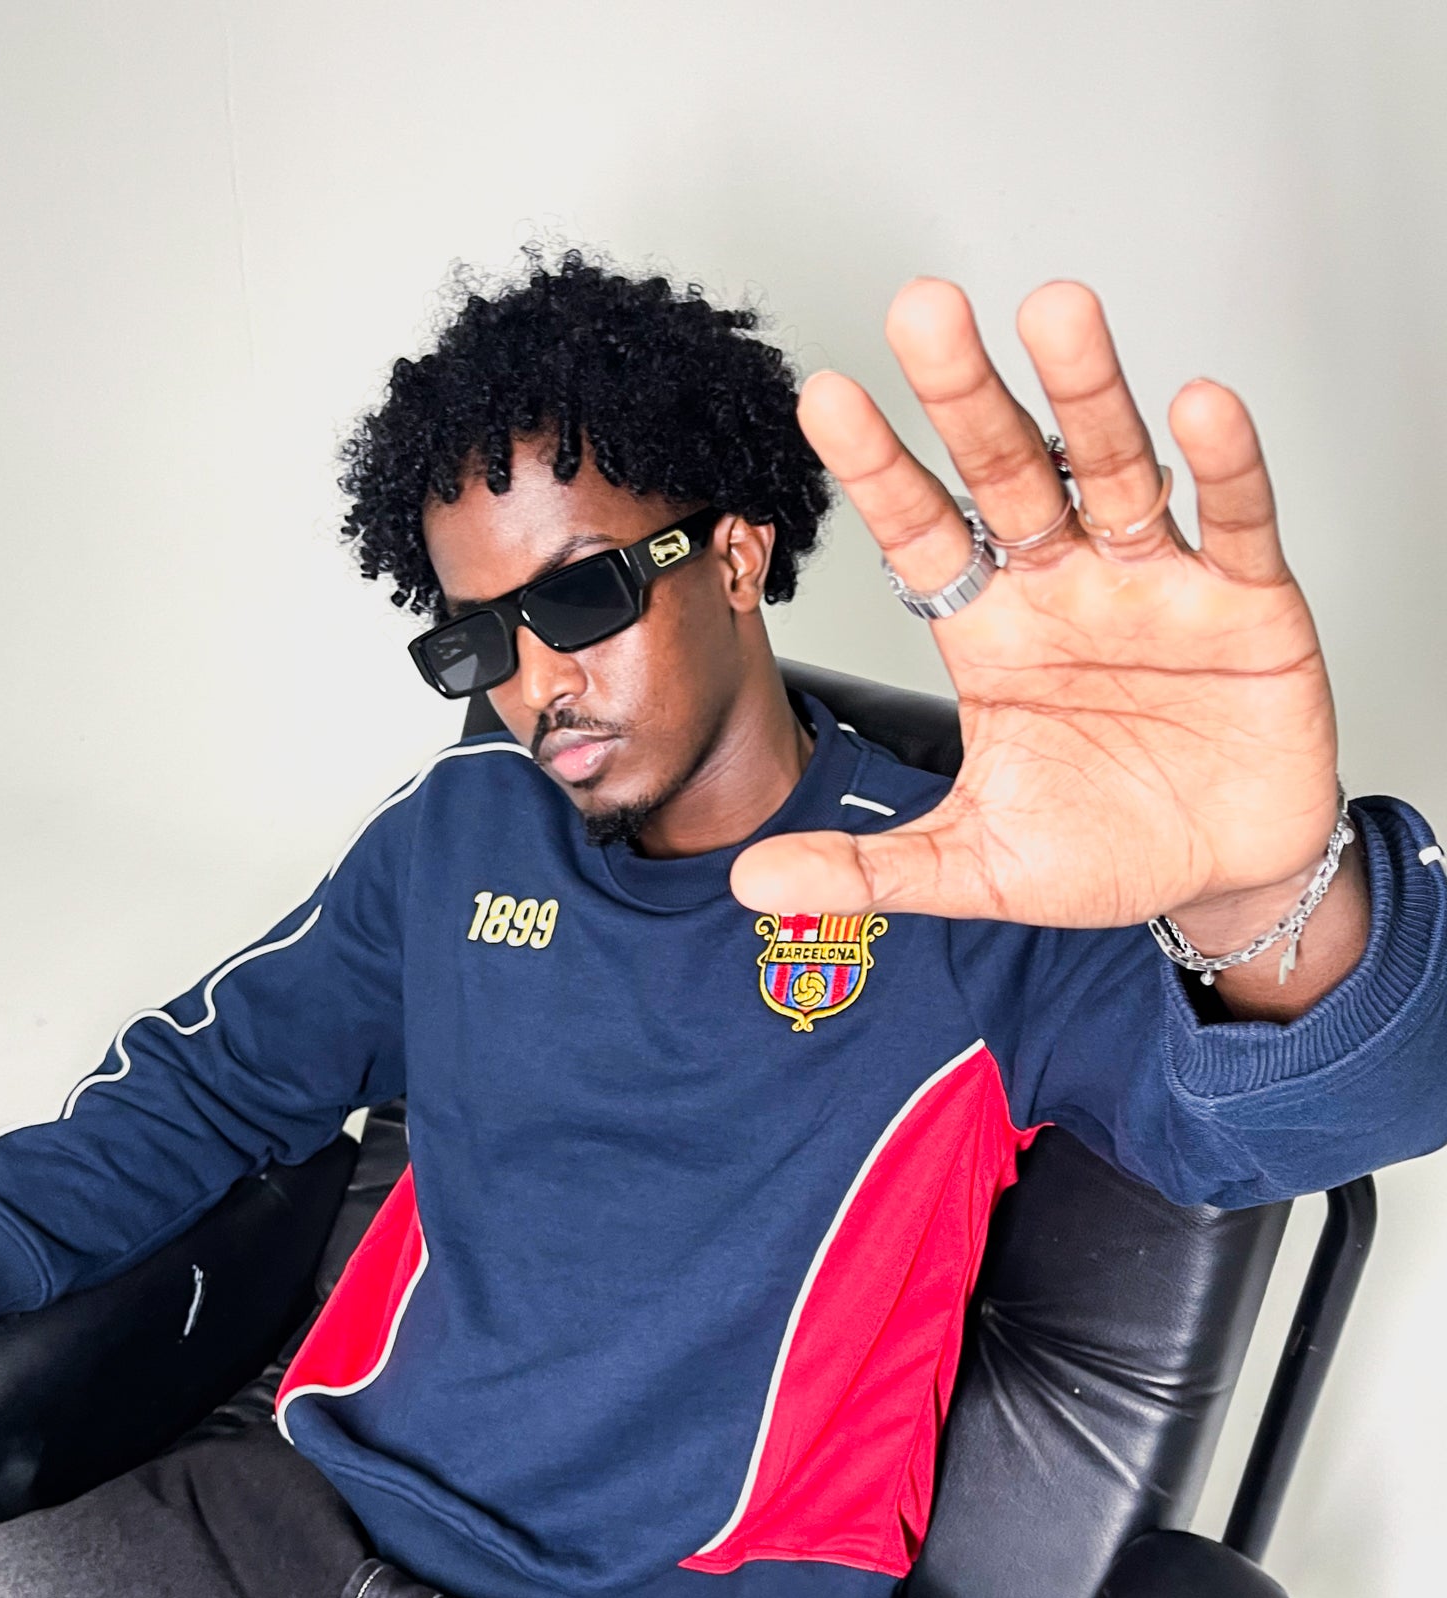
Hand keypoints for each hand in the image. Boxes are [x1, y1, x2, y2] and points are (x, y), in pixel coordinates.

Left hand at [732, 281, 1354, 985]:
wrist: (1220, 876)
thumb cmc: (1100, 849)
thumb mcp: (974, 866)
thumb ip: (869, 869)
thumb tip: (753, 883)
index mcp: (989, 631)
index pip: (921, 533)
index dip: (878, 469)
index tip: (827, 396)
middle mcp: (1063, 585)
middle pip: (1008, 473)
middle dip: (967, 396)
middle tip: (923, 310)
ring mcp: (1154, 584)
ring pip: (1117, 469)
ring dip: (1087, 392)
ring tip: (1054, 312)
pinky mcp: (1248, 602)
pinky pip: (1236, 521)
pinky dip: (1224, 465)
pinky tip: (1196, 404)